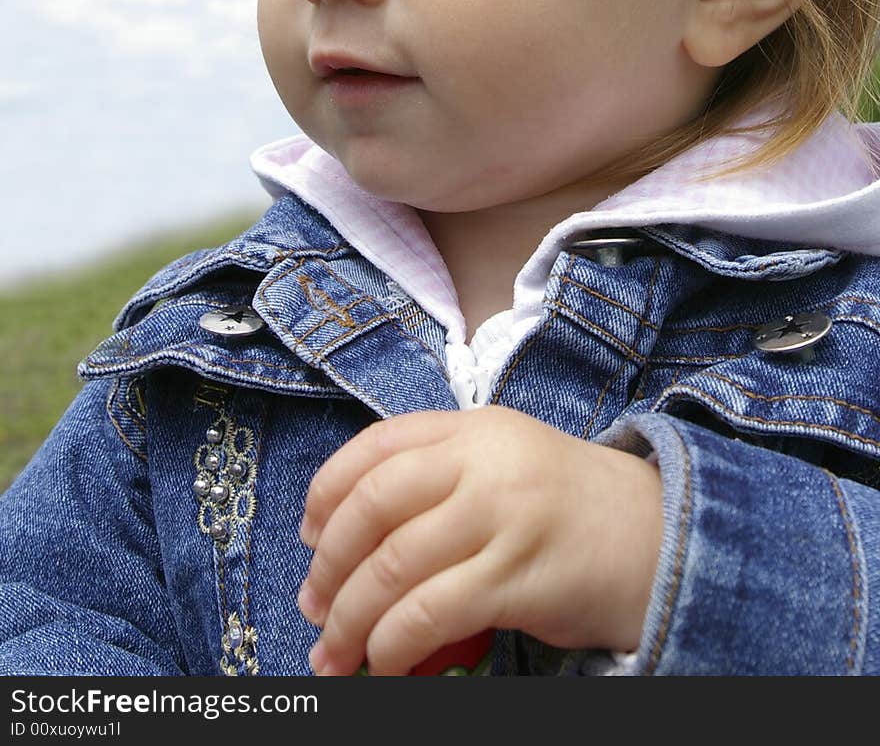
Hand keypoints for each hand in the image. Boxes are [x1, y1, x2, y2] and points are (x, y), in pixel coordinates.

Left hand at [296, 406, 662, 675]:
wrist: (659, 535)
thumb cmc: (569, 507)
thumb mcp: (505, 464)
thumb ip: (440, 479)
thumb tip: (352, 545)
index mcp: (475, 428)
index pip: (378, 445)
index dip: (328, 490)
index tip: (308, 534)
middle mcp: (484, 462)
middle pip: (374, 503)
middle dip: (329, 561)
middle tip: (314, 604)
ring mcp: (503, 515)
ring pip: (395, 564)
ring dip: (351, 617)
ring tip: (335, 653)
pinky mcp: (519, 574)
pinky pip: (432, 612)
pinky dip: (394, 644)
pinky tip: (385, 663)